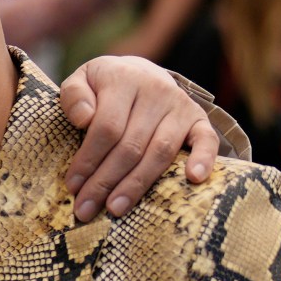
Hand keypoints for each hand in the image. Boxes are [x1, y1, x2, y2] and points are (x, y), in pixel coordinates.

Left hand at [59, 56, 221, 218]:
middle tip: (87, 209)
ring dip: (137, 184)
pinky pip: (207, 140)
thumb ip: (74, 96)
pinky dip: (204, 159)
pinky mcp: (198, 118)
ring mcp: (180, 105)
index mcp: (124, 80)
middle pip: (131, 145)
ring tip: (116, 208)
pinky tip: (193, 179)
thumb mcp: (81, 80)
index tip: (73, 186)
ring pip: (160, 151)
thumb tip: (83, 119)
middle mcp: (156, 90)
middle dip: (105, 181)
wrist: (138, 71)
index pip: (106, 128)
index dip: (89, 160)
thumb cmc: (104, 84)